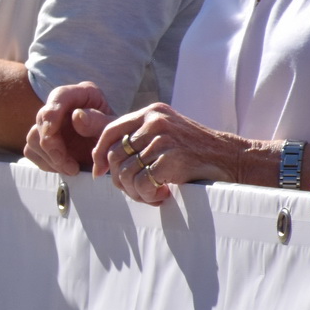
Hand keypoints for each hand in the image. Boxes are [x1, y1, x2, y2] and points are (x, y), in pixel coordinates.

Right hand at [24, 82, 115, 175]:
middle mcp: (62, 105)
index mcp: (82, 94)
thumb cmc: (117, 138)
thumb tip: (76, 116)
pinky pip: (32, 151)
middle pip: (42, 120)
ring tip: (72, 169)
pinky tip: (63, 168)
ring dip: (50, 157)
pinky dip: (45, 163)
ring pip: (33, 137)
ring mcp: (51, 124)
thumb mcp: (114, 131)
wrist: (115, 155)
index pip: (59, 96)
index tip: (50, 134)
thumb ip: (99, 122)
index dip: (51, 115)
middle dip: (52, 146)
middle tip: (69, 166)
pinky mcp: (44, 141)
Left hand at [92, 103, 240, 205]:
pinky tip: (162, 195)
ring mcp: (164, 139)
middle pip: (115, 156)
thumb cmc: (193, 150)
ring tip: (151, 194)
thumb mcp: (162, 132)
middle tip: (136, 190)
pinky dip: (148, 196)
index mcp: (151, 113)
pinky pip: (142, 184)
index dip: (99, 155)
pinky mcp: (171, 159)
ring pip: (126, 173)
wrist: (232, 159)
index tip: (100, 173)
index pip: (109, 132)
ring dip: (135, 192)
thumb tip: (77, 118)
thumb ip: (128, 131)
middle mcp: (155, 122)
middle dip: (120, 180)